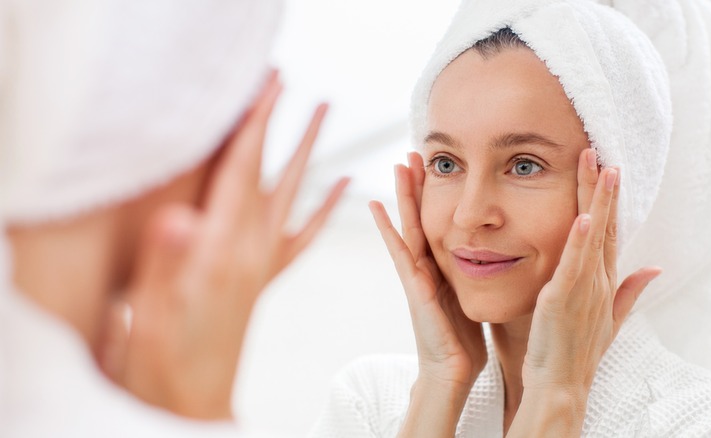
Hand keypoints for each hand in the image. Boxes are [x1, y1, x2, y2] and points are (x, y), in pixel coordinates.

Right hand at [98, 71, 348, 419]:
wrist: (194, 405)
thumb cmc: (166, 366)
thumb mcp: (154, 315)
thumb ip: (166, 264)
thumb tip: (179, 218)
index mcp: (224, 254)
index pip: (241, 174)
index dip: (251, 126)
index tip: (266, 85)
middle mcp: (251, 253)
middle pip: (274, 176)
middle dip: (283, 127)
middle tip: (299, 86)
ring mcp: (261, 264)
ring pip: (294, 197)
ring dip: (310, 154)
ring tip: (325, 115)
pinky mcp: (264, 279)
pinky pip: (303, 236)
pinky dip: (323, 208)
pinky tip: (344, 186)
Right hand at [369, 152, 485, 436]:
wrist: (452, 372)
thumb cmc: (464, 341)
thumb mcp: (473, 299)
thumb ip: (477, 278)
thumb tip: (497, 258)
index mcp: (442, 268)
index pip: (439, 223)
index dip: (435, 196)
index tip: (436, 166)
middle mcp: (426, 267)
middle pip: (421, 218)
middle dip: (416, 186)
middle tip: (412, 153)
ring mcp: (416, 276)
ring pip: (409, 227)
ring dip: (402, 197)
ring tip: (398, 165)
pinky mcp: (413, 288)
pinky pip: (400, 252)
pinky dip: (387, 229)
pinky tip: (377, 207)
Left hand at [508, 149, 660, 436]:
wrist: (562, 384)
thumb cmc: (577, 351)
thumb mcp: (608, 317)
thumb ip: (629, 291)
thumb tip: (654, 268)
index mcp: (604, 281)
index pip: (610, 232)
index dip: (610, 201)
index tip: (608, 169)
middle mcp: (599, 280)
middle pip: (605, 226)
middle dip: (603, 188)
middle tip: (599, 152)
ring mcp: (584, 288)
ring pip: (594, 237)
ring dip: (597, 201)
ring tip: (599, 167)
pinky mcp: (565, 298)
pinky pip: (575, 265)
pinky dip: (580, 240)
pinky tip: (584, 216)